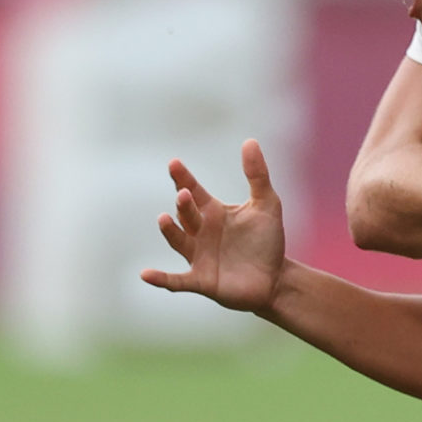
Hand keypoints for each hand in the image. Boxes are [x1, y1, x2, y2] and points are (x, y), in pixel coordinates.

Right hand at [140, 140, 286, 312]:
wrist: (276, 278)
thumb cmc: (268, 240)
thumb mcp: (267, 204)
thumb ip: (258, 175)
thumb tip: (250, 141)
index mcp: (213, 212)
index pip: (193, 191)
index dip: (183, 178)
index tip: (174, 163)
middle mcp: (200, 232)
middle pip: (186, 214)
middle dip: (184, 205)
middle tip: (184, 194)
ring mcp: (198, 256)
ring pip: (178, 241)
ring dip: (170, 231)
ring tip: (163, 219)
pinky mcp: (201, 280)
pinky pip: (177, 281)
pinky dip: (161, 279)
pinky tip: (145, 274)